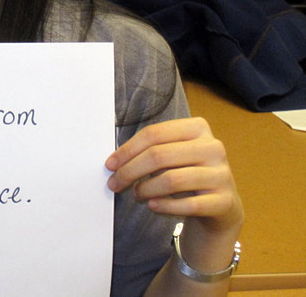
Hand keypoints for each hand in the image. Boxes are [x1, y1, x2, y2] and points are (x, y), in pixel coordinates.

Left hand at [105, 117, 242, 232]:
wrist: (221, 206)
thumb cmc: (187, 175)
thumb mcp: (170, 157)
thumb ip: (148, 152)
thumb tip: (114, 162)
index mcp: (197, 128)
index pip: (154, 134)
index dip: (127, 150)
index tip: (110, 165)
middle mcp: (212, 147)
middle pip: (159, 156)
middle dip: (130, 171)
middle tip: (115, 184)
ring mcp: (221, 174)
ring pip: (171, 180)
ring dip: (145, 190)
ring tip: (136, 195)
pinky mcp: (225, 201)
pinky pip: (188, 205)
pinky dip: (164, 206)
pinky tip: (152, 205)